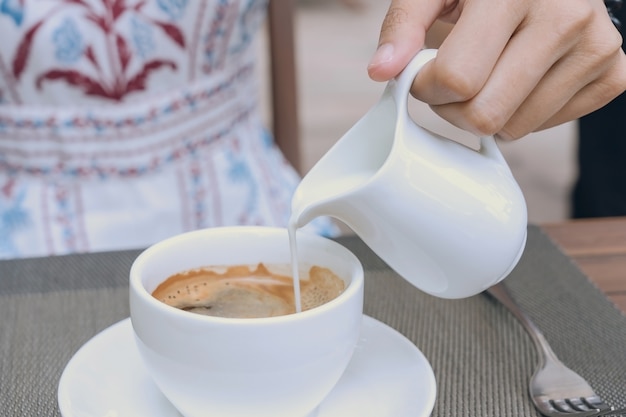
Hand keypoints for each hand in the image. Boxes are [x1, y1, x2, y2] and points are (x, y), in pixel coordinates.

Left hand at [367, 0, 625, 139]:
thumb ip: (403, 25)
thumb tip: (381, 71)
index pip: (457, 80)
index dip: (426, 86)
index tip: (424, 71)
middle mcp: (567, 17)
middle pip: (486, 115)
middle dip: (453, 108)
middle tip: (453, 82)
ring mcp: (597, 47)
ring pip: (516, 128)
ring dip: (488, 113)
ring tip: (488, 75)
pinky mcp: (612, 72)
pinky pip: (550, 126)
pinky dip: (524, 113)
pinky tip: (520, 79)